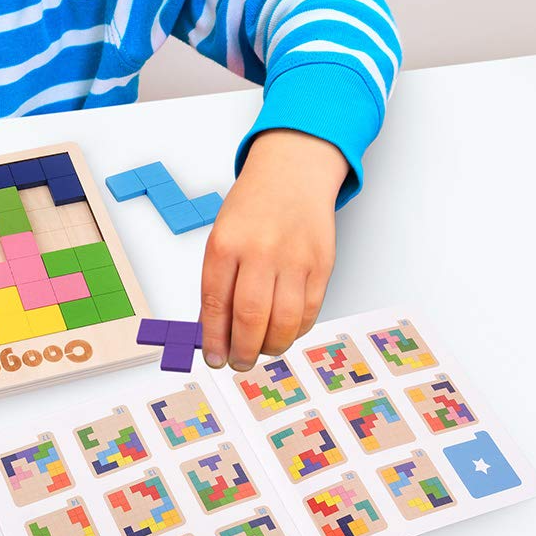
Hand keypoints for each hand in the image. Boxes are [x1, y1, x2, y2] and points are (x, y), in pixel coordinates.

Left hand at [199, 129, 344, 370]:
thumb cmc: (252, 207)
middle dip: (243, 351)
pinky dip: (296, 330)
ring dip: (271, 346)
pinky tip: (284, 331)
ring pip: (284, 321)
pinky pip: (309, 311)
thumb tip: (214, 330)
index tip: (214, 358)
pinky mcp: (322, 265)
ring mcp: (294, 259)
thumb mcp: (222, 235)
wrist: (292, 173)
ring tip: (261, 350)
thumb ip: (219, 280)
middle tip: (239, 362)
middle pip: (251, 318)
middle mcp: (260, 251)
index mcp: (226, 243)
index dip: (214, 339)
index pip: (216, 303)